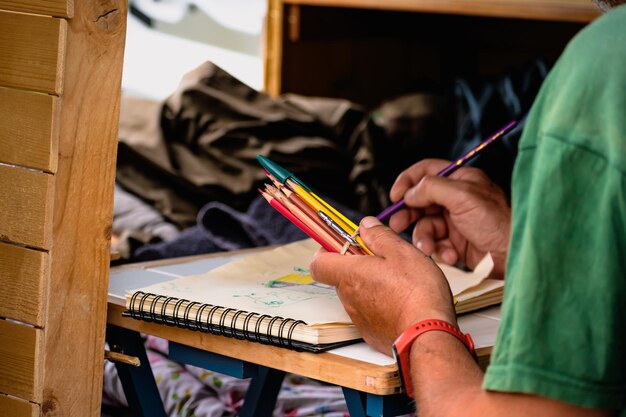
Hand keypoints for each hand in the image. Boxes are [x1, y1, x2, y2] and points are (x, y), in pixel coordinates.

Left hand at [310, 217, 456, 355]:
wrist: (427, 336)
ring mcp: (359, 318)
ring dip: (371, 285)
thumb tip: (366, 225)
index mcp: (350, 275)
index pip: (318, 263)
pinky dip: (380, 305)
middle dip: (357, 266)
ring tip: (398, 282)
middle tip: (382, 260)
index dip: (327, 250)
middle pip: (341, 277)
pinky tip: (401, 302)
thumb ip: (379, 236)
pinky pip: (370, 313)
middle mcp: (348, 298)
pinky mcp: (371, 333)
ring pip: (357, 295)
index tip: (344, 243)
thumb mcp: (401, 252)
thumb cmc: (416, 293)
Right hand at [388, 159, 510, 277]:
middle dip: (408, 214)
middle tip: (398, 224)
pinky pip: (435, 244)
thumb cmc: (497, 221)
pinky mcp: (456, 243)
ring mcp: (455, 222)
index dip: (408, 181)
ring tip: (429, 248)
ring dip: (424, 237)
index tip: (395, 196)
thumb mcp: (463, 196)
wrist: (515, 255)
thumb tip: (409, 193)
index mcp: (460, 180)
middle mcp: (455, 199)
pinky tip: (451, 255)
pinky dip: (439, 251)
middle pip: (420, 201)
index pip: (426, 172)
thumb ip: (432, 188)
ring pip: (425, 226)